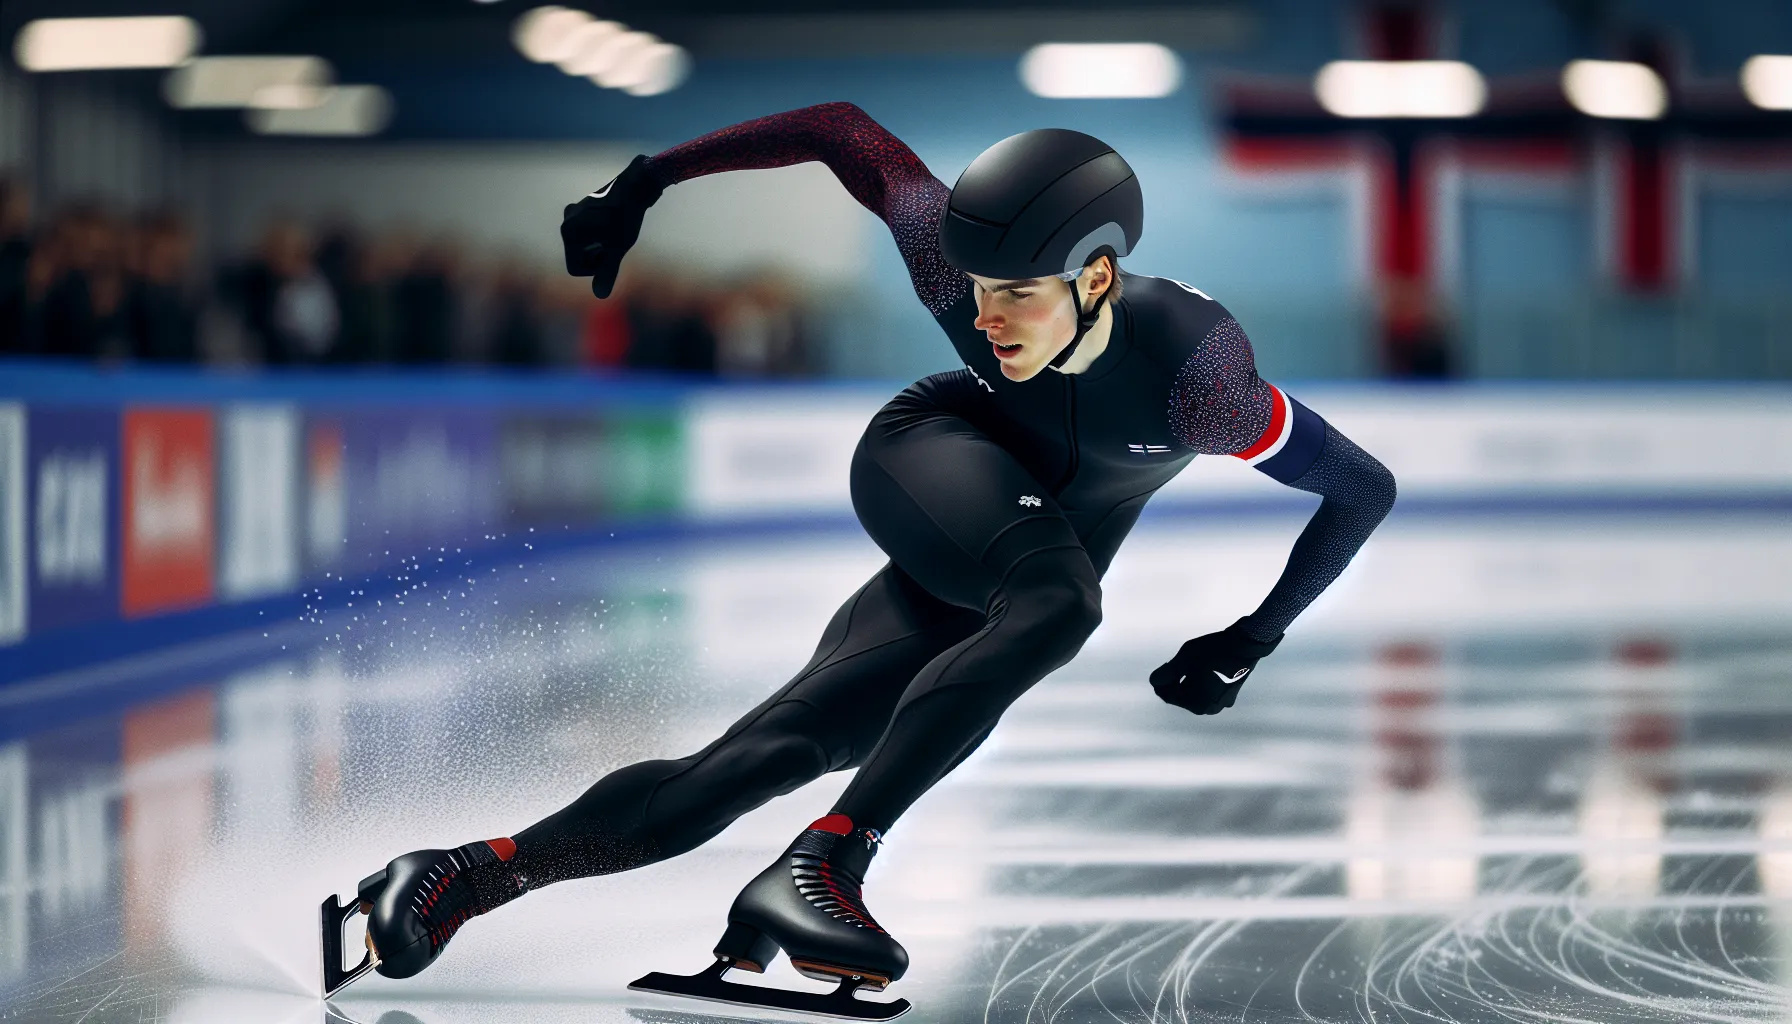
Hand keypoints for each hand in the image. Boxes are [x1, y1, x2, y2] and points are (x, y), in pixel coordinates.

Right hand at [561, 154, 663, 298]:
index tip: (612, 254)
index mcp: (569, 233)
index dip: (596, 268)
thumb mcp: (618, 249)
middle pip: (579, 257)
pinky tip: (615, 225)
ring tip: (616, 234)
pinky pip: (588, 233)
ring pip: (585, 245)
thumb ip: (608, 272)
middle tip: (616, 243)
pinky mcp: (582, 209)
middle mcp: (566, 222)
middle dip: (598, 256)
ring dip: (600, 246)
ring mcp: (573, 214)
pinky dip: (600, 235)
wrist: (635, 186)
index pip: (575, 268)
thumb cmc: (626, 219)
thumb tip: (601, 295)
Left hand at [1150, 618, 1281, 715]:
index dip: (1161, 681)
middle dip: (1176, 681)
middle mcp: (1210, 709)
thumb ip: (1166, 673)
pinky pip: (1209, 689)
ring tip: (1192, 663)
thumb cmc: (1212, 652)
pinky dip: (1203, 679)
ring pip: (1196, 692)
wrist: (1246, 644)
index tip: (1163, 667)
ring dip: (1190, 680)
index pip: (1168, 696)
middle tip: (1178, 662)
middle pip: (1182, 695)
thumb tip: (1154, 682)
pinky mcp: (1231, 693)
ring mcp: (1223, 703)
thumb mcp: (1183, 660)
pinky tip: (1205, 666)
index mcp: (1196, 705)